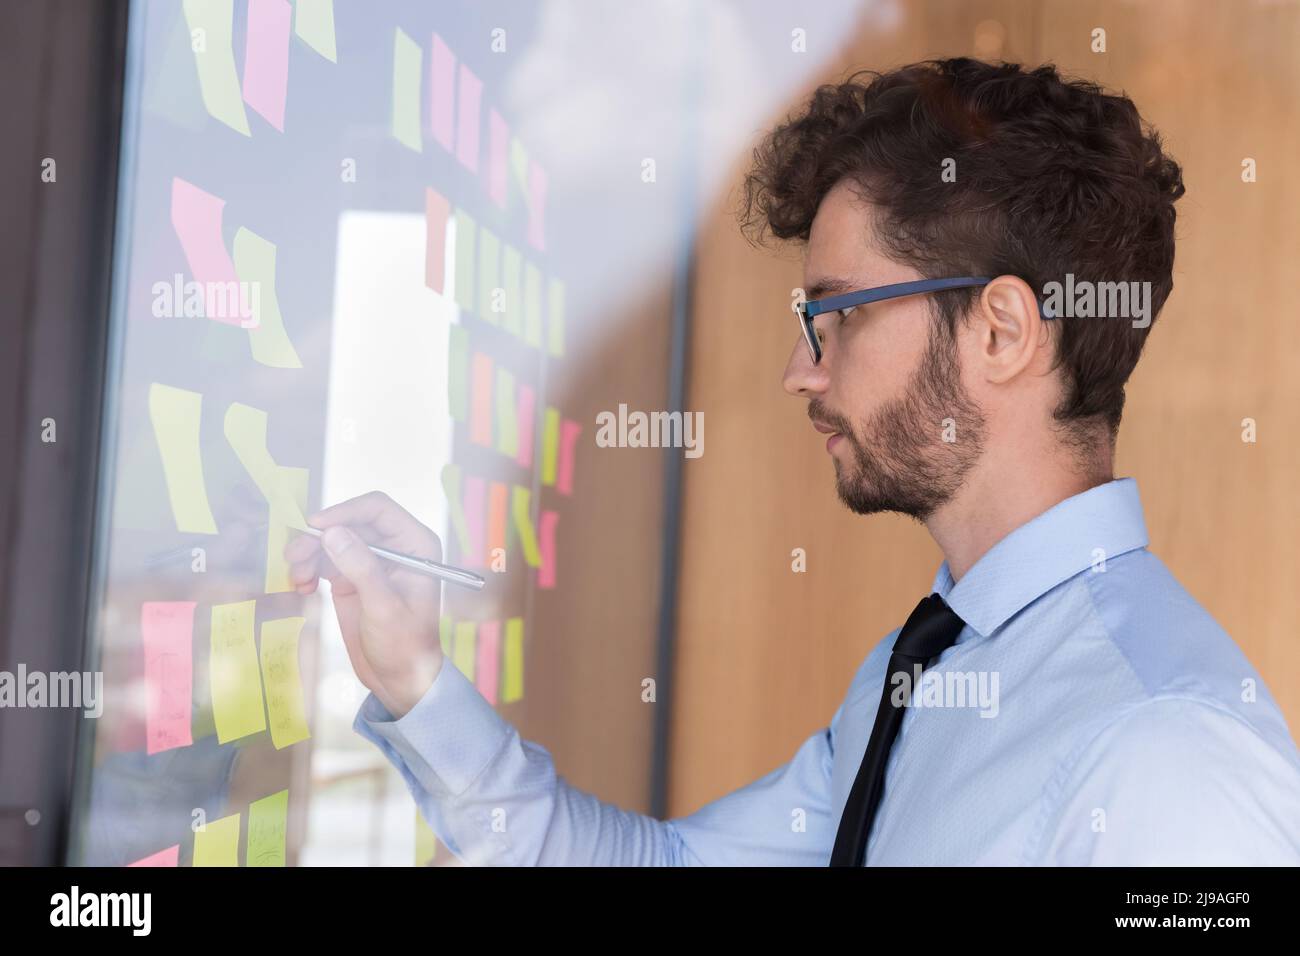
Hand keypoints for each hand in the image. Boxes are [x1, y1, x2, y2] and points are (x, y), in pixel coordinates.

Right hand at [285, 491, 443, 718]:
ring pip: (332, 539)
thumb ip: (361, 568)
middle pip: (349, 522)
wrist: (399, 679)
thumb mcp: (384, 607)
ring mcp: (371, 561)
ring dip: (309, 553)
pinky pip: (324, 559)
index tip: (315, 526)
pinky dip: (308, 568)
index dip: (345, 511)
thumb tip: (333, 532)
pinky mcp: (351, 577)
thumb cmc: (405, 646)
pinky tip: (301, 586)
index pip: (378, 509)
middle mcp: (395, 546)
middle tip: (294, 556)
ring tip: (297, 577)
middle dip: (320, 536)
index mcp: (416, 545)